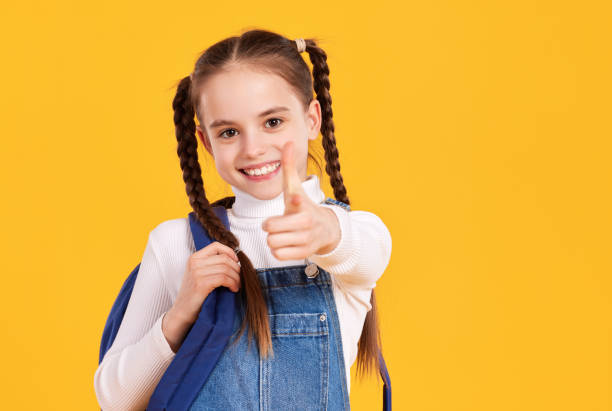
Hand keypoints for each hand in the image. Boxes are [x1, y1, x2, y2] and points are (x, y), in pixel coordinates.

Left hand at [262, 140, 340, 259]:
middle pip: (270, 229)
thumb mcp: (295, 188)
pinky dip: (277, 250)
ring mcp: (306, 239)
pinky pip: (278, 255)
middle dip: (269, 226)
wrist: (326, 229)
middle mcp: (306, 223)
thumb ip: (288, 167)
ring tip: (281, 233)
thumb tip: (288, 142)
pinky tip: (285, 243)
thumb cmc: (303, 206)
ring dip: (273, 239)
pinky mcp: (304, 253)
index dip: (295, 201)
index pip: (297, 201)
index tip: (296, 199)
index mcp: (302, 205)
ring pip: (272, 243)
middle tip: (276, 223)